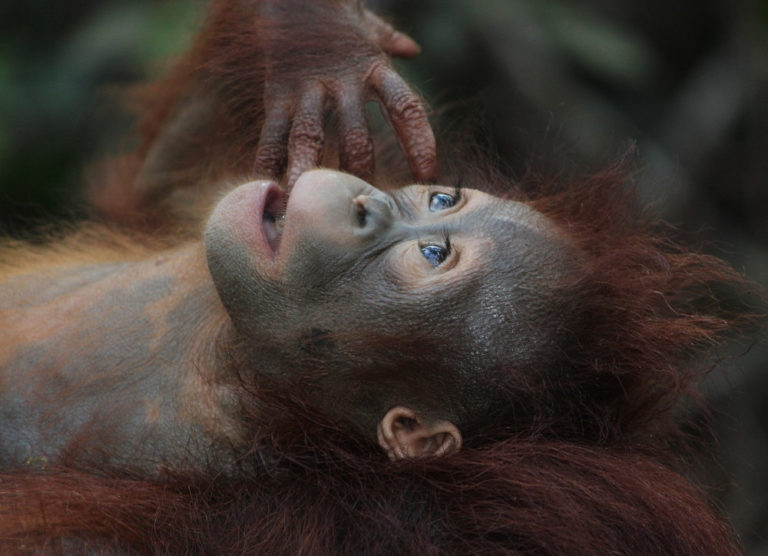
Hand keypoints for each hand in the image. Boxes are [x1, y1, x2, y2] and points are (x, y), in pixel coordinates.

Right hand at [253, 0, 436, 187]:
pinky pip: (272, 134)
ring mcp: (306, 90)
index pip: (405, 107)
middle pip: (356, 133)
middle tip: (365, 204)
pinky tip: (268, 191)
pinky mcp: (275, 95)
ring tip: (306, 204)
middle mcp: (342, 82)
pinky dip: (268, 163)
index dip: (419, 141)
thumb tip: (413, 50)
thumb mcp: (367, 27)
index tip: (428, 174)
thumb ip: (391, 42)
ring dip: (308, 172)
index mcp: (373, 68)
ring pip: (309, 136)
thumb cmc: (335, 17)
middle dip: (361, 169)